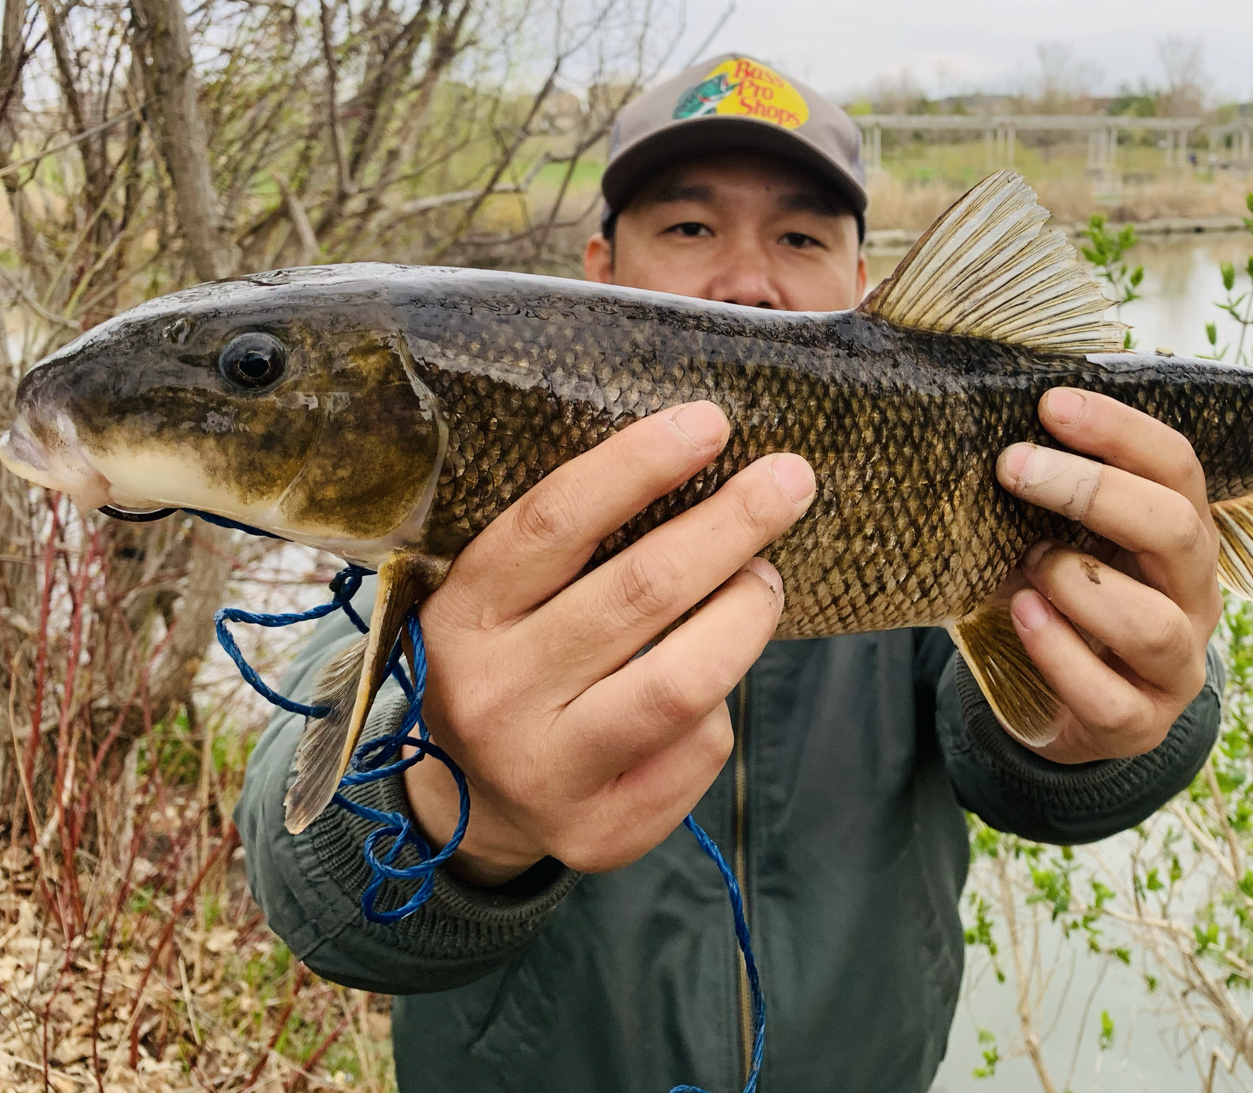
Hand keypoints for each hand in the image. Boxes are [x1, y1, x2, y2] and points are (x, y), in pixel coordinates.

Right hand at [402, 401, 815, 886]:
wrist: (463, 805)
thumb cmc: (513, 661)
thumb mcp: (504, 597)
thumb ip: (573, 544)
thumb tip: (699, 459)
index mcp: (462, 615)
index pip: (554, 522)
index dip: (638, 464)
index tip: (710, 421)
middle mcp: (495, 694)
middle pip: (638, 593)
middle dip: (730, 524)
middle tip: (789, 479)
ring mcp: (545, 771)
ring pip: (682, 682)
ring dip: (745, 610)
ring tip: (766, 575)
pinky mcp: (602, 831)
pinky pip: (697, 747)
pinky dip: (723, 699)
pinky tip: (713, 673)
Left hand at [995, 388, 1220, 763]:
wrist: (1061, 706)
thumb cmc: (1062, 599)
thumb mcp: (1064, 537)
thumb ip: (1052, 493)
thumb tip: (993, 421)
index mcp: (1184, 537)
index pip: (1177, 468)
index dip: (1121, 430)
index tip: (1051, 404)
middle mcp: (1194, 598)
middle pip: (1177, 531)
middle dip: (1093, 491)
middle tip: (1014, 465)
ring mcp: (1175, 667)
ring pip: (1152, 624)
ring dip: (1078, 583)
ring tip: (1027, 563)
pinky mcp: (1139, 724)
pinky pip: (1108, 696)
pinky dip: (1058, 652)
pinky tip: (1021, 615)